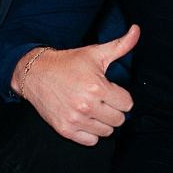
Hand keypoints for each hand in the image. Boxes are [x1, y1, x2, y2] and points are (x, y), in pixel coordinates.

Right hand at [13, 27, 139, 145]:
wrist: (36, 73)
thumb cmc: (68, 63)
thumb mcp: (95, 53)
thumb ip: (120, 45)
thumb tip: (136, 30)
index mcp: (97, 87)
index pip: (127, 104)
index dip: (121, 97)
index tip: (111, 91)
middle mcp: (86, 106)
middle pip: (119, 120)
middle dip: (114, 110)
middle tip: (104, 101)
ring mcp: (75, 119)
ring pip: (106, 132)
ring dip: (103, 122)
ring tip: (95, 110)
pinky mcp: (64, 129)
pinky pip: (90, 141)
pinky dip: (91, 133)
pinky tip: (86, 120)